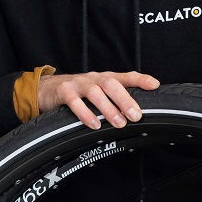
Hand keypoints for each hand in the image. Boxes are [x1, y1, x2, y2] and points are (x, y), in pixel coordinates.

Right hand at [38, 71, 159, 129]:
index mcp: (105, 78)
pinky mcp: (64, 91)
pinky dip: (85, 114)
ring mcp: (78, 84)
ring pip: (95, 92)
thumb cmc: (79, 92)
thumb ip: (115, 97)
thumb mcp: (98, 91)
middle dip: (125, 100)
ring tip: (119, 123)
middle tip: (136, 115)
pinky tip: (94, 124)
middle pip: (111, 84)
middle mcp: (94, 78)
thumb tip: (137, 111)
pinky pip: (75, 101)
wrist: (46, 88)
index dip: (141, 79)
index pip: (126, 76)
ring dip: (109, 108)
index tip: (154, 85)